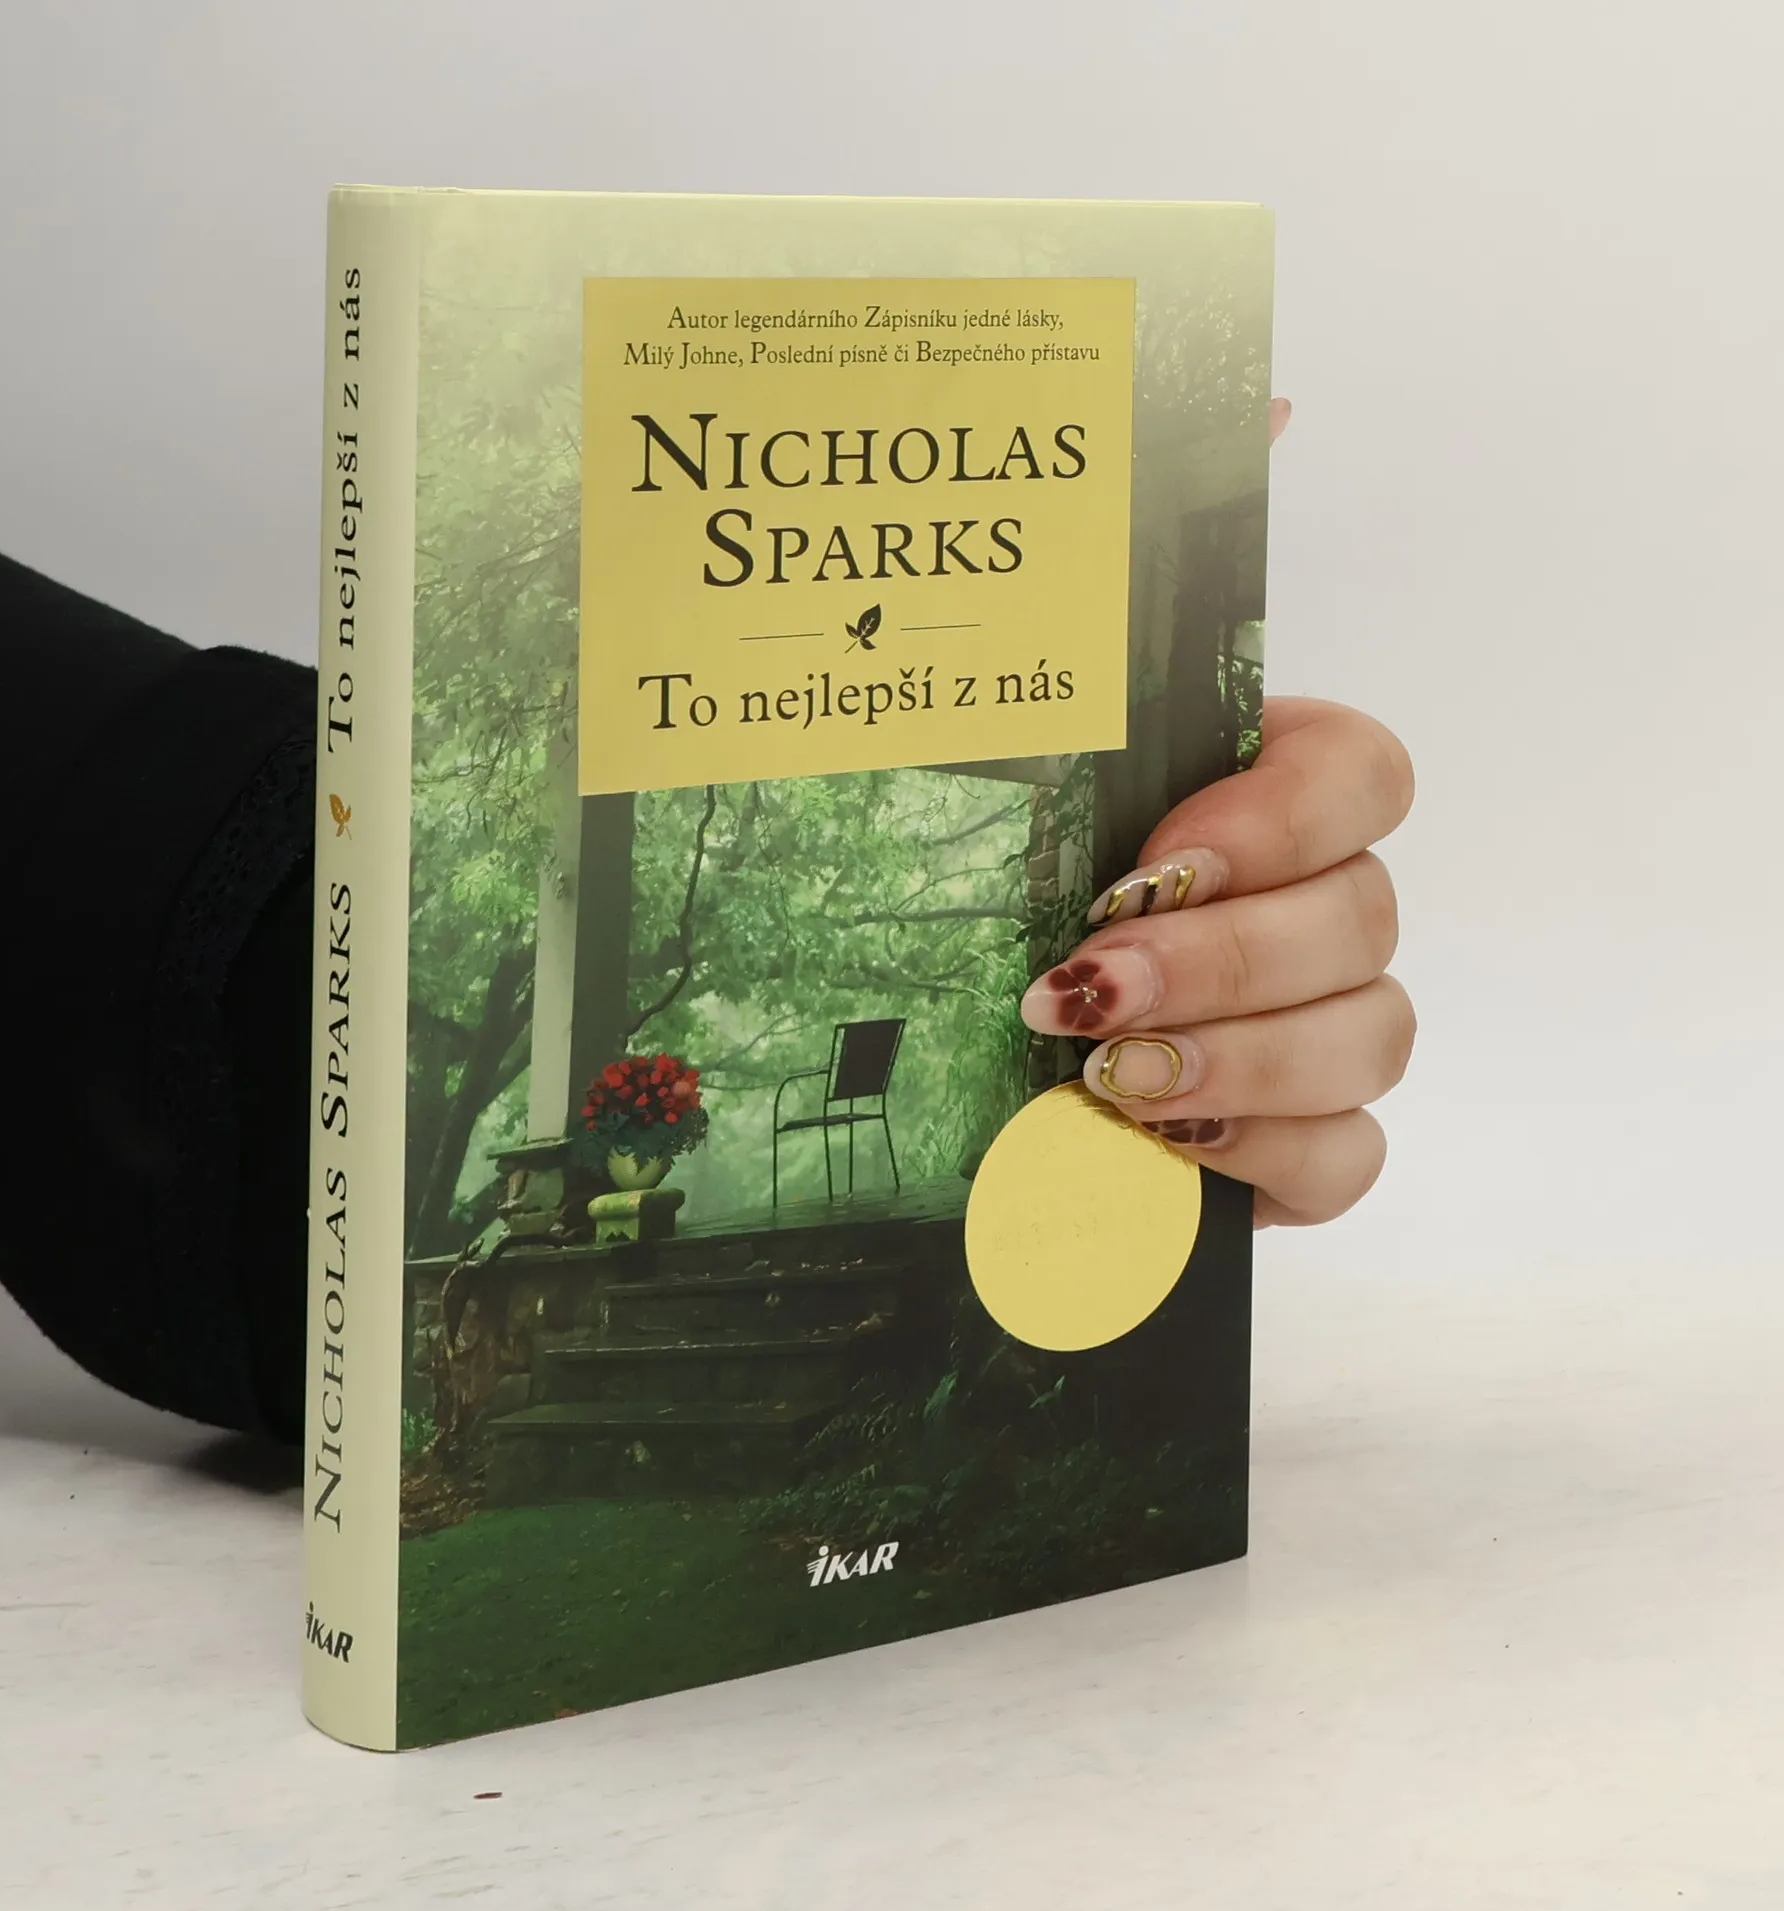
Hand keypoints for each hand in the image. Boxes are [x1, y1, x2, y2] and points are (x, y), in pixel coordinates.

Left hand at [1016, 400, 1415, 1227]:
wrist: (897, 1049)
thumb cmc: (951, 867)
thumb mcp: (997, 718)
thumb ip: (1112, 573)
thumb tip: (1259, 389)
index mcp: (1246, 795)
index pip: (1363, 774)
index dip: (1278, 820)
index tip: (1148, 856)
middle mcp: (1305, 903)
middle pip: (1368, 914)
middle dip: (1224, 960)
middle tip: (1076, 988)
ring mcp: (1315, 1028)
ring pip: (1375, 1037)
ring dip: (1236, 1058)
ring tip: (1094, 1078)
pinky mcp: (1293, 1144)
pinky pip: (1349, 1159)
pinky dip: (1261, 1157)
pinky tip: (1153, 1143)